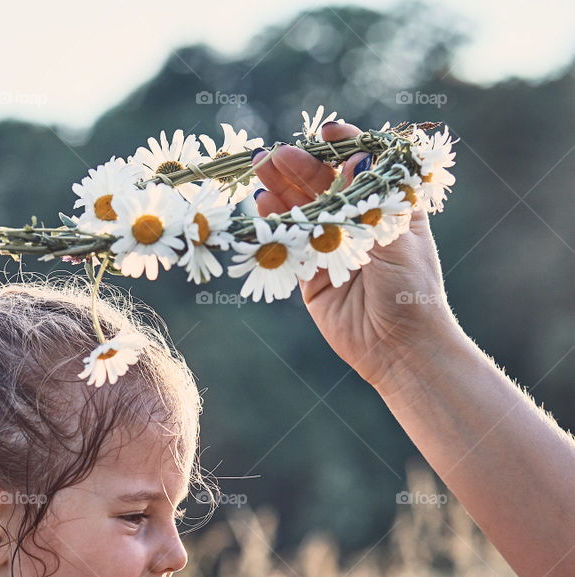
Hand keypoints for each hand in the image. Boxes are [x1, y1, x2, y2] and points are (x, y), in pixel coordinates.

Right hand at [251, 121, 459, 389]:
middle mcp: (359, 224)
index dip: (345, 145)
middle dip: (300, 167)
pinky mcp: (312, 277)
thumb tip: (355, 159)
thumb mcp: (398, 239)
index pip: (363, 166)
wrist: (401, 348)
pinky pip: (291, 246)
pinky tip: (263, 206)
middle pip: (324, 186)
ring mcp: (333, 249)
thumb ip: (372, 202)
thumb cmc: (412, 291)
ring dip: (282, 191)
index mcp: (388, 207)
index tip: (327, 131)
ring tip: (261, 170)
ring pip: (303, 212)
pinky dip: (275, 226)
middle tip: (276, 153)